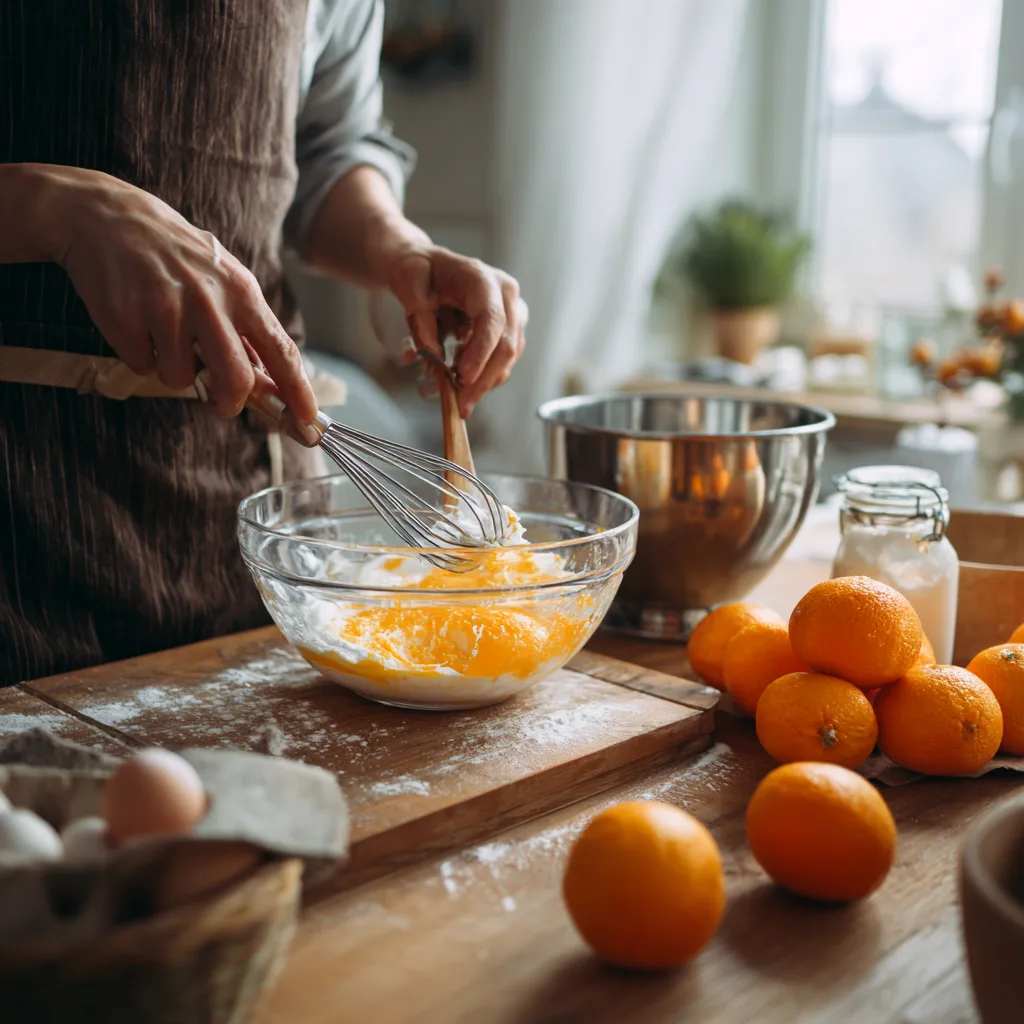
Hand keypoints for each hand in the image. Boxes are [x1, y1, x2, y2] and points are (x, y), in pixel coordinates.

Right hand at [42, 167, 316, 420]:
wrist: (108, 217)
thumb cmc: (177, 256)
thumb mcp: (224, 279)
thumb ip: (247, 327)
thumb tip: (270, 380)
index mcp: (242, 292)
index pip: (282, 351)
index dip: (297, 392)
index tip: (307, 421)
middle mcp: (209, 300)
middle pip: (236, 380)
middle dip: (229, 403)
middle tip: (219, 403)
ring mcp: (166, 308)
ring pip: (181, 378)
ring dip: (174, 371)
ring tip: (164, 336)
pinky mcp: (126, 317)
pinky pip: (142, 366)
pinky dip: (140, 356)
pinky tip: (137, 323)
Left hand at [383, 244, 526, 417]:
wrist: (425, 267)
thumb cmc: (417, 271)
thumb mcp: (407, 286)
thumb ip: (420, 319)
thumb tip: (434, 357)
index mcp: (481, 278)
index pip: (491, 319)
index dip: (480, 352)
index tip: (463, 379)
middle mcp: (505, 294)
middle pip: (506, 345)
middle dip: (482, 380)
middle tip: (460, 404)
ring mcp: (511, 313)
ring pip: (507, 359)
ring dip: (482, 383)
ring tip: (455, 396)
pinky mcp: (508, 330)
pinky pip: (501, 361)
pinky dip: (482, 377)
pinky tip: (460, 383)